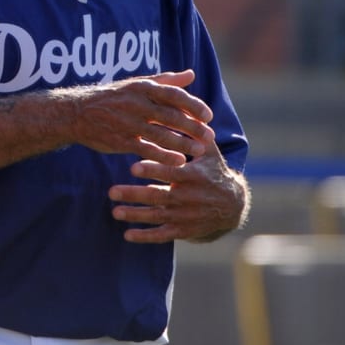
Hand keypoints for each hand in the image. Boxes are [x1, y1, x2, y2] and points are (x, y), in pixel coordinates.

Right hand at [66, 70, 214, 165]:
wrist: (77, 113)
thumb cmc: (112, 97)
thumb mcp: (136, 84)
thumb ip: (165, 80)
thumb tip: (191, 74)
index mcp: (142, 87)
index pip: (173, 94)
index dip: (193, 105)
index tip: (208, 116)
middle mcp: (135, 104)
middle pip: (170, 115)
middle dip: (192, 127)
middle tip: (210, 136)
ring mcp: (127, 123)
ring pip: (160, 134)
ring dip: (182, 143)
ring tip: (200, 150)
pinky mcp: (120, 141)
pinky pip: (145, 149)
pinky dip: (163, 156)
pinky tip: (178, 161)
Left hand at [107, 124, 248, 243]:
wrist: (232, 205)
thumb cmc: (214, 170)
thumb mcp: (208, 151)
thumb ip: (194, 132)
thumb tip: (184, 107)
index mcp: (194, 176)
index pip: (171, 173)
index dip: (153, 170)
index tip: (133, 167)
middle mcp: (189, 198)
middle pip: (158, 197)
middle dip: (134, 194)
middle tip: (111, 191)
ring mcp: (186, 216)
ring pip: (157, 217)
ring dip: (135, 215)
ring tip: (114, 212)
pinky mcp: (184, 231)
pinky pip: (163, 235)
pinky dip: (145, 237)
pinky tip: (127, 235)